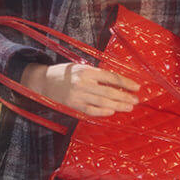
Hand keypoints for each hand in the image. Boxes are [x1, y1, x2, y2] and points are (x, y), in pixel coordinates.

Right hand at [24, 61, 141, 116]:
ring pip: (102, 102)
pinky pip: (91, 110)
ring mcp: (78, 95)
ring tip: (129, 107)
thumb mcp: (80, 67)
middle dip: (125, 96)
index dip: (125, 82)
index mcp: (86, 71)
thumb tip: (117, 82)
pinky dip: (102, 112)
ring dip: (118, 105)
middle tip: (136, 100)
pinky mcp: (73, 105)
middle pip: (109, 91)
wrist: (43, 81)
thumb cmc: (64, 73)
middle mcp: (83, 83)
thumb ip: (96, 74)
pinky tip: (112, 112)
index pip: (111, 77)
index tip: (137, 87)